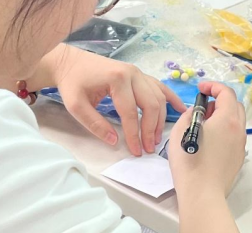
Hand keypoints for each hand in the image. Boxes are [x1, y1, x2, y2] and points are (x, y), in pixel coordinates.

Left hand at [34, 45, 185, 155]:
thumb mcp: (76, 106)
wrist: (70, 62)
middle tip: (148, 148)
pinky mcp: (140, 75)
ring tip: (156, 138)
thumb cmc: (72, 83)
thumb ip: (95, 124)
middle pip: (150, 105)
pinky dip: (171, 99)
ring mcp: (138, 73)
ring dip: (160, 120)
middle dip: (151, 129)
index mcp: (117, 79)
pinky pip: (160, 87)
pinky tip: (181, 109)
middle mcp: (132, 74)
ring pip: (158, 98)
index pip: (130, 113)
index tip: (136, 151)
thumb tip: (115, 141)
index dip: (135, 134)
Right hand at [168, 82, 245, 198]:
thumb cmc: (189, 161)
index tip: (201, 88)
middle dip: (220, 101)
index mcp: (227, 119)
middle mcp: (239, 129)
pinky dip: (225, 131)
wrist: (202, 192)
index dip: (213, 86)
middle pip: (235, 105)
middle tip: (203, 108)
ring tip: (205, 125)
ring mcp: (241, 144)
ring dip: (223, 117)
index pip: (226, 93)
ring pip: (236, 122)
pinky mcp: (238, 158)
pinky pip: (234, 137)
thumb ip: (189, 114)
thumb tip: (195, 112)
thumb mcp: (180, 131)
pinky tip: (210, 142)